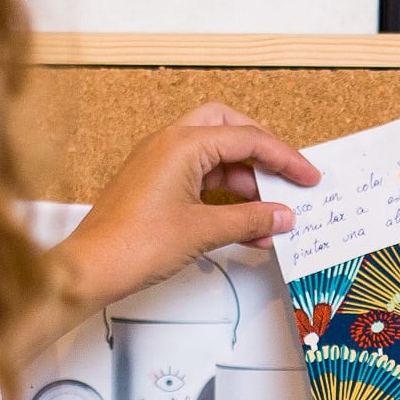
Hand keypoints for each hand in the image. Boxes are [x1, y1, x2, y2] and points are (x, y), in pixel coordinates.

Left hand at [49, 104, 319, 311]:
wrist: (90, 269)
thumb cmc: (133, 244)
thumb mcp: (204, 231)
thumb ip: (250, 220)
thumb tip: (282, 216)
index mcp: (182, 143)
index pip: (247, 139)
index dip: (284, 158)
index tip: (308, 177)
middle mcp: (169, 143)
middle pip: (230, 130)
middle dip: (262, 153)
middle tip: (287, 178)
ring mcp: (159, 162)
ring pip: (215, 157)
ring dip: (245, 183)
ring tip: (268, 218)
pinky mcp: (154, 183)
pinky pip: (199, 178)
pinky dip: (224, 196)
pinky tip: (243, 226)